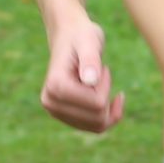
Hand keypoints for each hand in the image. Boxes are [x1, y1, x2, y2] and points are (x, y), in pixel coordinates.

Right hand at [41, 19, 123, 133]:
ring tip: (101, 81)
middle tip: (101, 73)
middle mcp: (50, 103)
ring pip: (97, 126)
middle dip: (107, 96)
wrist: (69, 36)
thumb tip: (90, 80)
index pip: (96, 103)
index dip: (106, 85)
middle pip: (97, 118)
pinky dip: (108, 116)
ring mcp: (56, 112)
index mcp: (55, 86)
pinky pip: (94, 127)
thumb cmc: (81, 35)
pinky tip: (113, 99)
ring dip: (109, 106)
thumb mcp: (89, 41)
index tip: (101, 67)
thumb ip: (90, 59)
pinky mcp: (65, 116)